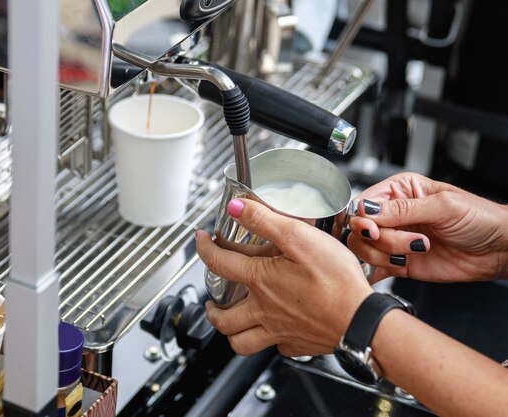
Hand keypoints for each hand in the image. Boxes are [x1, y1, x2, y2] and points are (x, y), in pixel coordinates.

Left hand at [196, 199, 372, 356]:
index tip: (201, 240)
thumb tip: (237, 208)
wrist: (362, 321)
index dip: (204, 248)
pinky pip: (275, 347)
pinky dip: (269, 340)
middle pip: (223, 317)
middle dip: (210, 308)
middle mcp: (264, 310)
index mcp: (260, 281)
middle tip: (210, 300)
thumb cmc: (335, 282)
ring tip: (230, 321)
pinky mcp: (298, 344)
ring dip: (230, 332)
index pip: (218, 263)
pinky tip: (274, 330)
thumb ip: (265, 220)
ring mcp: (280, 331)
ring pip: (241, 342)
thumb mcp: (299, 237)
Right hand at [347, 172, 507, 282]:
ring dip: (384, 255)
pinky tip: (394, 266)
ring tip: (414, 251)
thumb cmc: (479, 218)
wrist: (499, 249)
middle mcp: (393, 215)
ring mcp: (394, 239)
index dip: (364, 218)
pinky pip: (374, 268)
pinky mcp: (399, 262)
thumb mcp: (442, 206)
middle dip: (380, 239)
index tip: (376, 229)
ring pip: (364, 249)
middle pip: (359, 228)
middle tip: (407, 242)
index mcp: (399, 191)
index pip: (363, 203)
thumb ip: (402, 210)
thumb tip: (367, 210)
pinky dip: (377, 271)